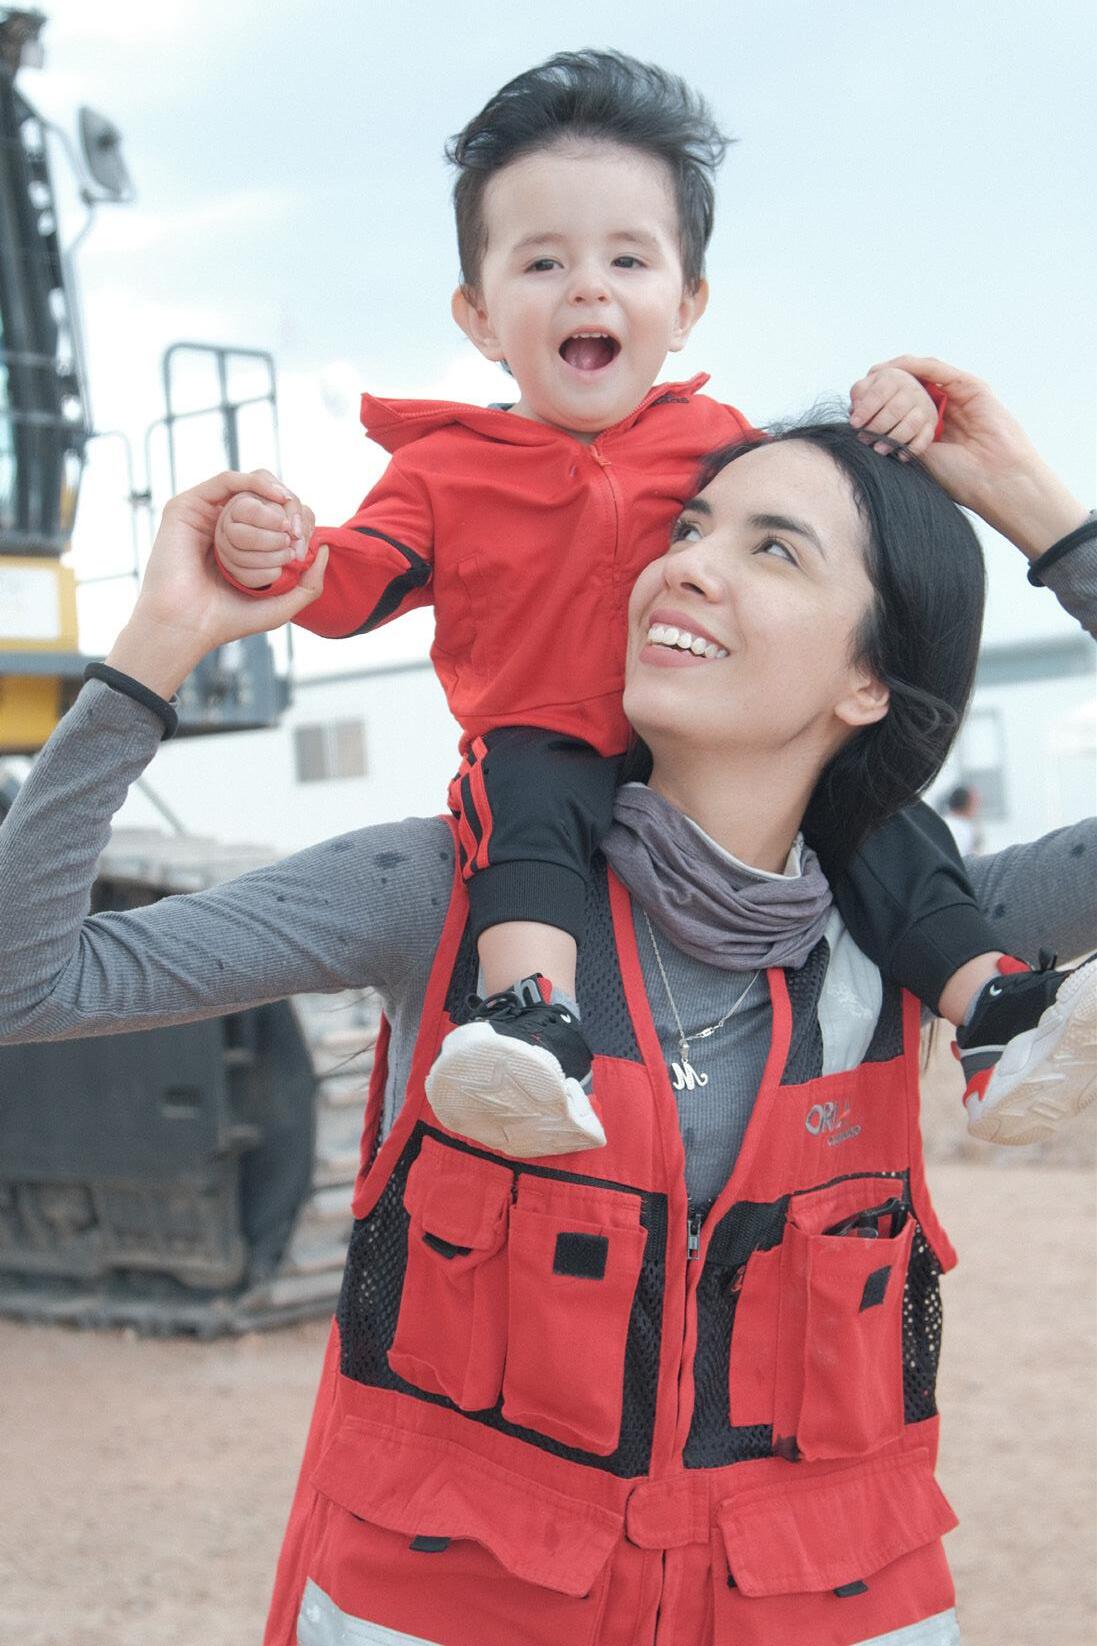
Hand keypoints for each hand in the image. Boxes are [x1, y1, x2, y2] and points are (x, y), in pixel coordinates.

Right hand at [105, 470, 327, 697]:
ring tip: (288, 513)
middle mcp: (223, 527)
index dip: (298, 518)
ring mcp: (205, 515)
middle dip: (290, 505)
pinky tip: (276, 496)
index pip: (276, 518)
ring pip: (249, 487)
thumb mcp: (281, 606)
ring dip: (275, 494)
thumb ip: (310, 586)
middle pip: (265, 498)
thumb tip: (324, 549)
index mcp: (242, 547)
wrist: (186, 625)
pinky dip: (255, 483)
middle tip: (298, 526)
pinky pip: (227, 480)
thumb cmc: (228, 620)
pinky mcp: (187, 506)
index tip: (307, 535)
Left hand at [849, 365, 938, 457]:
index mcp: (894, 378)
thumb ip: (859, 393)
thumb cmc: (880, 394)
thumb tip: (856, 409)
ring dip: (893, 439)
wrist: (905, 395)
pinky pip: (925, 437)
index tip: (854, 424)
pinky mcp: (931, 423)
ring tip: (878, 449)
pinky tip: (900, 456)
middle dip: (877, 427)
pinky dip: (913, 448)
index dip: (865, 410)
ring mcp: (924, 407)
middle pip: (895, 409)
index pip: (879, 393)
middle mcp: (912, 390)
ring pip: (911, 424)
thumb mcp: (867, 387)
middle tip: (863, 439)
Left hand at [873, 355, 1087, 558]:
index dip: (880, 404)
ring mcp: (960, 396)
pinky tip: (896, 367)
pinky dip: (915, 366)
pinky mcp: (972, 387)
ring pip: (923, 374)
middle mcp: (947, 409)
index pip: (903, 407)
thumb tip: (866, 432)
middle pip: (911, 388)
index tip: (855, 407)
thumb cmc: (960, 478)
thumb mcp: (919, 456)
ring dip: (896, 372)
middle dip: (885, 385)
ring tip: (873, 374)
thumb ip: (899, 439)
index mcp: (934, 427)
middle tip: (859, 387)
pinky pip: (938, 370)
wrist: (995, 480)